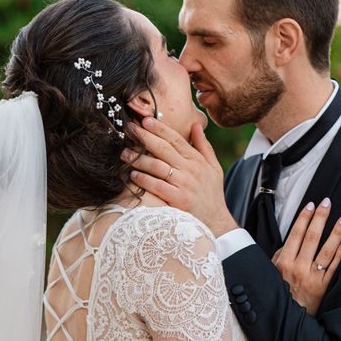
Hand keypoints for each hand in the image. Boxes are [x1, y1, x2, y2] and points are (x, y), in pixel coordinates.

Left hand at [121, 117, 238, 236]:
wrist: (217, 221)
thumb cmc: (212, 193)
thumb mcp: (214, 167)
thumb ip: (204, 146)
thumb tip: (195, 125)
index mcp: (197, 160)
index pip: (176, 139)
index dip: (160, 128)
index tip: (145, 120)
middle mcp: (191, 170)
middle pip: (164, 149)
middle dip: (145, 137)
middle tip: (129, 129)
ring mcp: (184, 185)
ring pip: (157, 166)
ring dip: (139, 159)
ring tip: (124, 153)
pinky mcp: (177, 200)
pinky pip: (157, 186)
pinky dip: (143, 179)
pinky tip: (132, 175)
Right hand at [272, 198, 340, 315]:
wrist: (286, 321)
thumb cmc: (278, 294)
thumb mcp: (271, 273)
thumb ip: (279, 256)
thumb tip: (288, 241)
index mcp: (283, 262)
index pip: (296, 234)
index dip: (304, 218)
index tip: (311, 205)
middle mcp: (298, 268)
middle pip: (311, 238)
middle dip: (320, 218)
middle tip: (327, 202)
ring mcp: (312, 278)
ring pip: (325, 251)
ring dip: (335, 233)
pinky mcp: (323, 288)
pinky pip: (333, 268)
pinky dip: (339, 255)